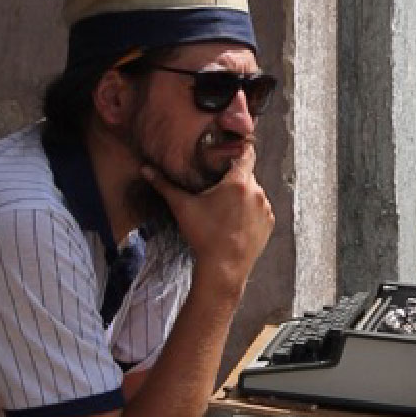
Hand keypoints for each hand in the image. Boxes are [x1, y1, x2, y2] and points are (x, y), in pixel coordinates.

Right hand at [145, 145, 274, 286]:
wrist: (224, 268)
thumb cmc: (204, 236)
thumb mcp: (183, 208)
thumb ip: (165, 185)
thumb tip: (145, 169)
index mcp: (238, 182)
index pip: (247, 154)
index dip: (240, 148)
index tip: (232, 148)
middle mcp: (257, 192)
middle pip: (247, 175)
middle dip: (234, 178)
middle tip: (217, 186)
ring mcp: (266, 208)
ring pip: (254, 192)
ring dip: (243, 195)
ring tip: (225, 208)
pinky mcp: (269, 223)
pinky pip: (260, 209)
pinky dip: (250, 211)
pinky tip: (235, 221)